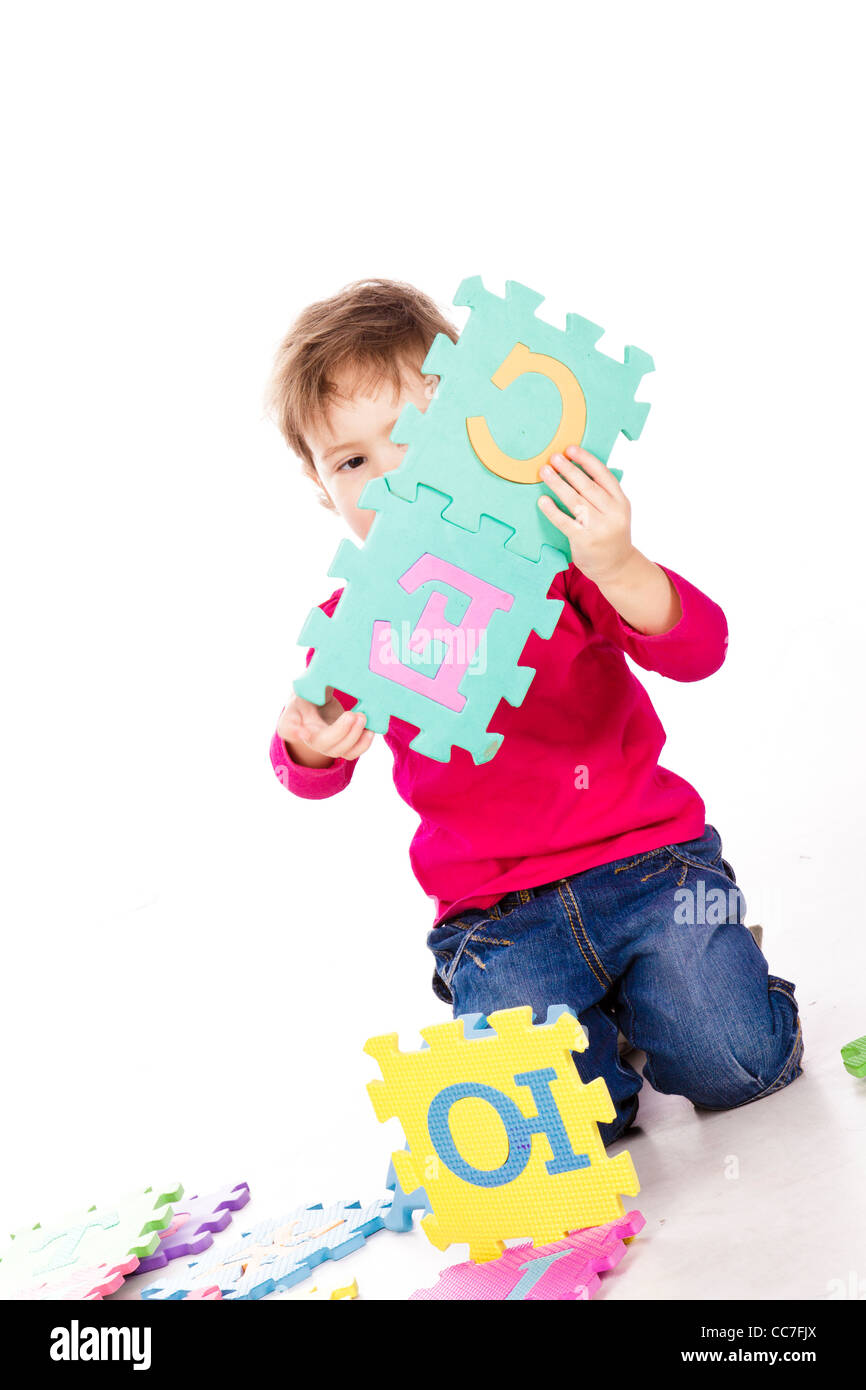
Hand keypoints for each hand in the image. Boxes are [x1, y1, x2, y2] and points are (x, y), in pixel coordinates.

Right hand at [278, 687, 373, 767]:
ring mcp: (325, 744)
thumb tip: (328, 671)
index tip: (303, 731)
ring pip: (338, 751)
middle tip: (351, 714)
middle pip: (321, 743)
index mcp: (293, 718)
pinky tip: (370, 730)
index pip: (287, 727)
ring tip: (362, 717)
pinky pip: (352, 753)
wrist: (317, 703)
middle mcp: (307, 736)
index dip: (294, 731)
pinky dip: (363, 744)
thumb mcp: (307, 683)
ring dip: (354, 737)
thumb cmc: (309, 692)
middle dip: (339, 731)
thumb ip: (313, 681)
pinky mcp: (341, 746)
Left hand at [537, 445, 634, 584]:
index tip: (571, 449)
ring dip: (558, 484)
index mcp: (621, 502)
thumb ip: (604, 495)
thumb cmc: (611, 535)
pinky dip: (552, 510)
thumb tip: (578, 469)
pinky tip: (542, 500)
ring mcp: (598, 527)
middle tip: (553, 457)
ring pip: (575, 500)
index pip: (603, 475)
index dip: (586, 460)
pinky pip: (565, 522)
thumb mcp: (617, 512)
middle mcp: (612, 513)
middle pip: (587, 485)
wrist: (617, 567)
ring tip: (545, 472)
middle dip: (569, 469)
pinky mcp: (584, 540)